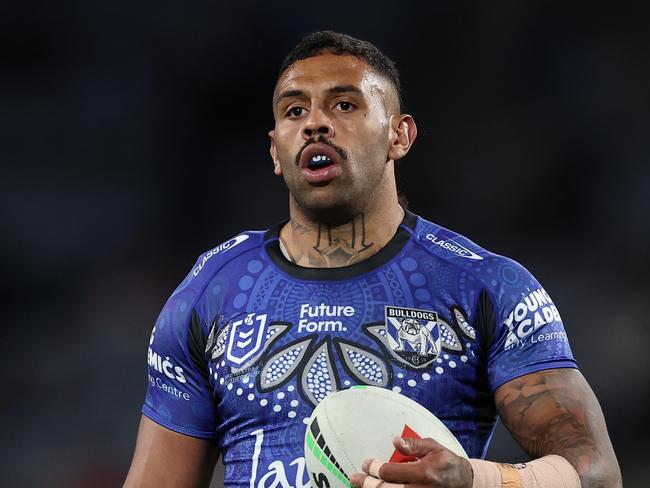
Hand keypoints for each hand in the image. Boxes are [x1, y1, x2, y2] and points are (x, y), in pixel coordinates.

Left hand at [349, 436, 472, 487]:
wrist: (465, 482)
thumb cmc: (447, 463)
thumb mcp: (434, 447)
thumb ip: (414, 445)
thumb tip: (395, 441)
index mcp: (424, 473)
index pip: (390, 473)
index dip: (374, 468)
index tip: (366, 464)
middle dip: (367, 484)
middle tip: (355, 478)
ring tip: (360, 487)